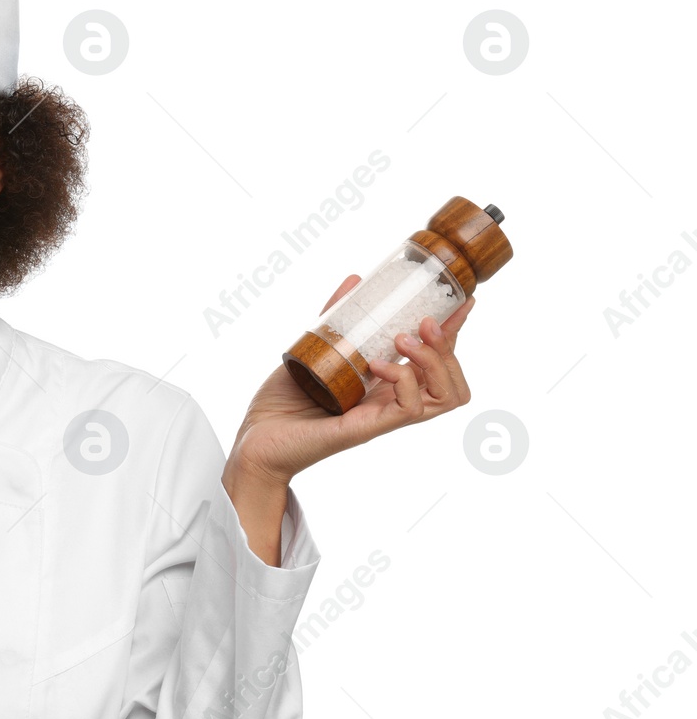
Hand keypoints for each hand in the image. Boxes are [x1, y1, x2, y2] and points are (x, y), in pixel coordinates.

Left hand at [227, 275, 476, 484]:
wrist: (256, 438)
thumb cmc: (284, 402)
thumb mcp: (314, 348)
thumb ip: (337, 318)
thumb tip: (354, 280)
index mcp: (384, 385)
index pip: (435, 360)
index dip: (454, 332)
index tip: (462, 301)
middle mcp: (389, 402)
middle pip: (451, 382)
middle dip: (450, 346)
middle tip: (425, 322)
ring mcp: (381, 417)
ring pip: (443, 396)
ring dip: (434, 361)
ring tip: (404, 340)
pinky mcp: (365, 429)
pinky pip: (408, 409)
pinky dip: (402, 380)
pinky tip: (380, 365)